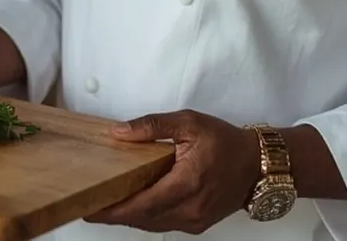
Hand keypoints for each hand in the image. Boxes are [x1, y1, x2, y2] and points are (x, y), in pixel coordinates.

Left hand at [87, 110, 261, 234]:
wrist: (257, 165)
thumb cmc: (226, 142)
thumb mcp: (189, 123)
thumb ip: (153, 126)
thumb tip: (120, 132)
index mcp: (187, 183)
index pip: (141, 204)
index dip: (113, 210)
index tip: (90, 207)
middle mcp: (190, 208)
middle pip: (142, 219)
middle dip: (114, 214)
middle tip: (89, 204)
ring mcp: (194, 220)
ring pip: (151, 224)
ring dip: (128, 216)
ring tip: (105, 204)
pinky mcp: (197, 224)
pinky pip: (164, 223)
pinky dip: (146, 216)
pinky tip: (134, 204)